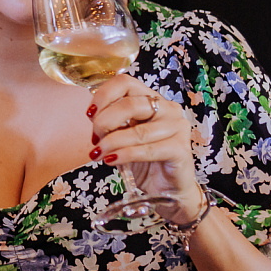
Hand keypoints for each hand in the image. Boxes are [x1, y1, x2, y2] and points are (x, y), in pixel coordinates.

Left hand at [87, 74, 202, 219]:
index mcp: (152, 99)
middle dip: (105, 122)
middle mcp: (168, 108)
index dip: (103, 95)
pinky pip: (148, 149)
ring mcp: (177, 127)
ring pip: (138, 131)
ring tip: (98, 154)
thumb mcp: (122, 135)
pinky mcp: (181, 149)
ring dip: (111, 143)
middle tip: (95, 139)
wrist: (166, 188)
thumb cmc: (143, 159)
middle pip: (130, 104)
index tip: (90, 114)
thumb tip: (93, 115)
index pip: (125, 82)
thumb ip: (111, 122)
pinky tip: (111, 160)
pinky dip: (125, 155)